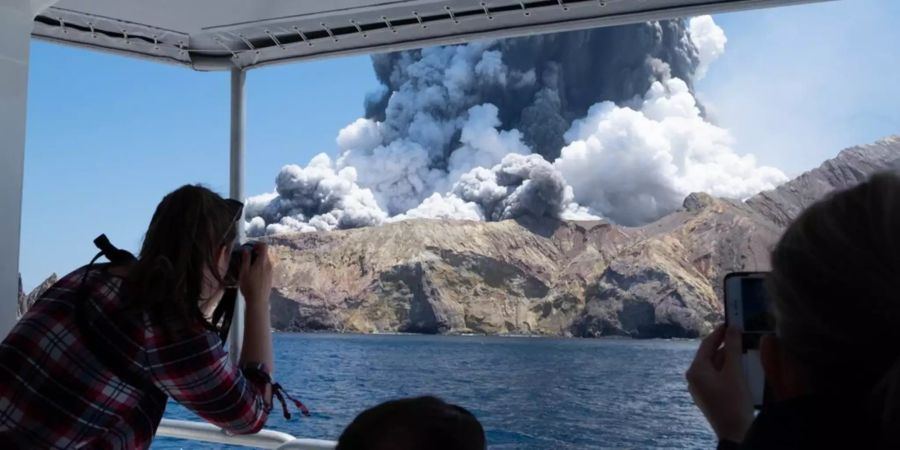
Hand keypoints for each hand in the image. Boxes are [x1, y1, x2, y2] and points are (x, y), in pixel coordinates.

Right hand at [239, 242, 273, 306]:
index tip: (250, 247)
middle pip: (265, 253)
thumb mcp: (244, 272)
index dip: (257, 244)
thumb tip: (246, 250)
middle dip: (256, 252)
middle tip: (246, 257)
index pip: (264, 246)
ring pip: (265, 261)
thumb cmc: (249, 286)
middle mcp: (269, 265)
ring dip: (258, 260)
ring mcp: (271, 271)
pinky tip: (253, 274)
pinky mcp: (270, 277)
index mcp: (263, 262)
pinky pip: (266, 267)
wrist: (258, 300)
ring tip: (249, 267)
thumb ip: (246, 259)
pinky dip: (260, 266)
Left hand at [686, 324, 753, 442]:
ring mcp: (700, 389)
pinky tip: (741, 368)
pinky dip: (728, 370)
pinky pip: (717, 377)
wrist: (735, 433)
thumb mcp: (735, 372)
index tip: (731, 322)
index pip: (707, 344)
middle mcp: (694, 378)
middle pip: (710, 355)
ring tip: (744, 350)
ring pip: (715, 367)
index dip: (720, 332)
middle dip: (726, 346)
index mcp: (696, 370)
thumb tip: (732, 327)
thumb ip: (733, 348)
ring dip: (729, 358)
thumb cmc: (733, 401)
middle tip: (741, 335)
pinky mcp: (709, 397)